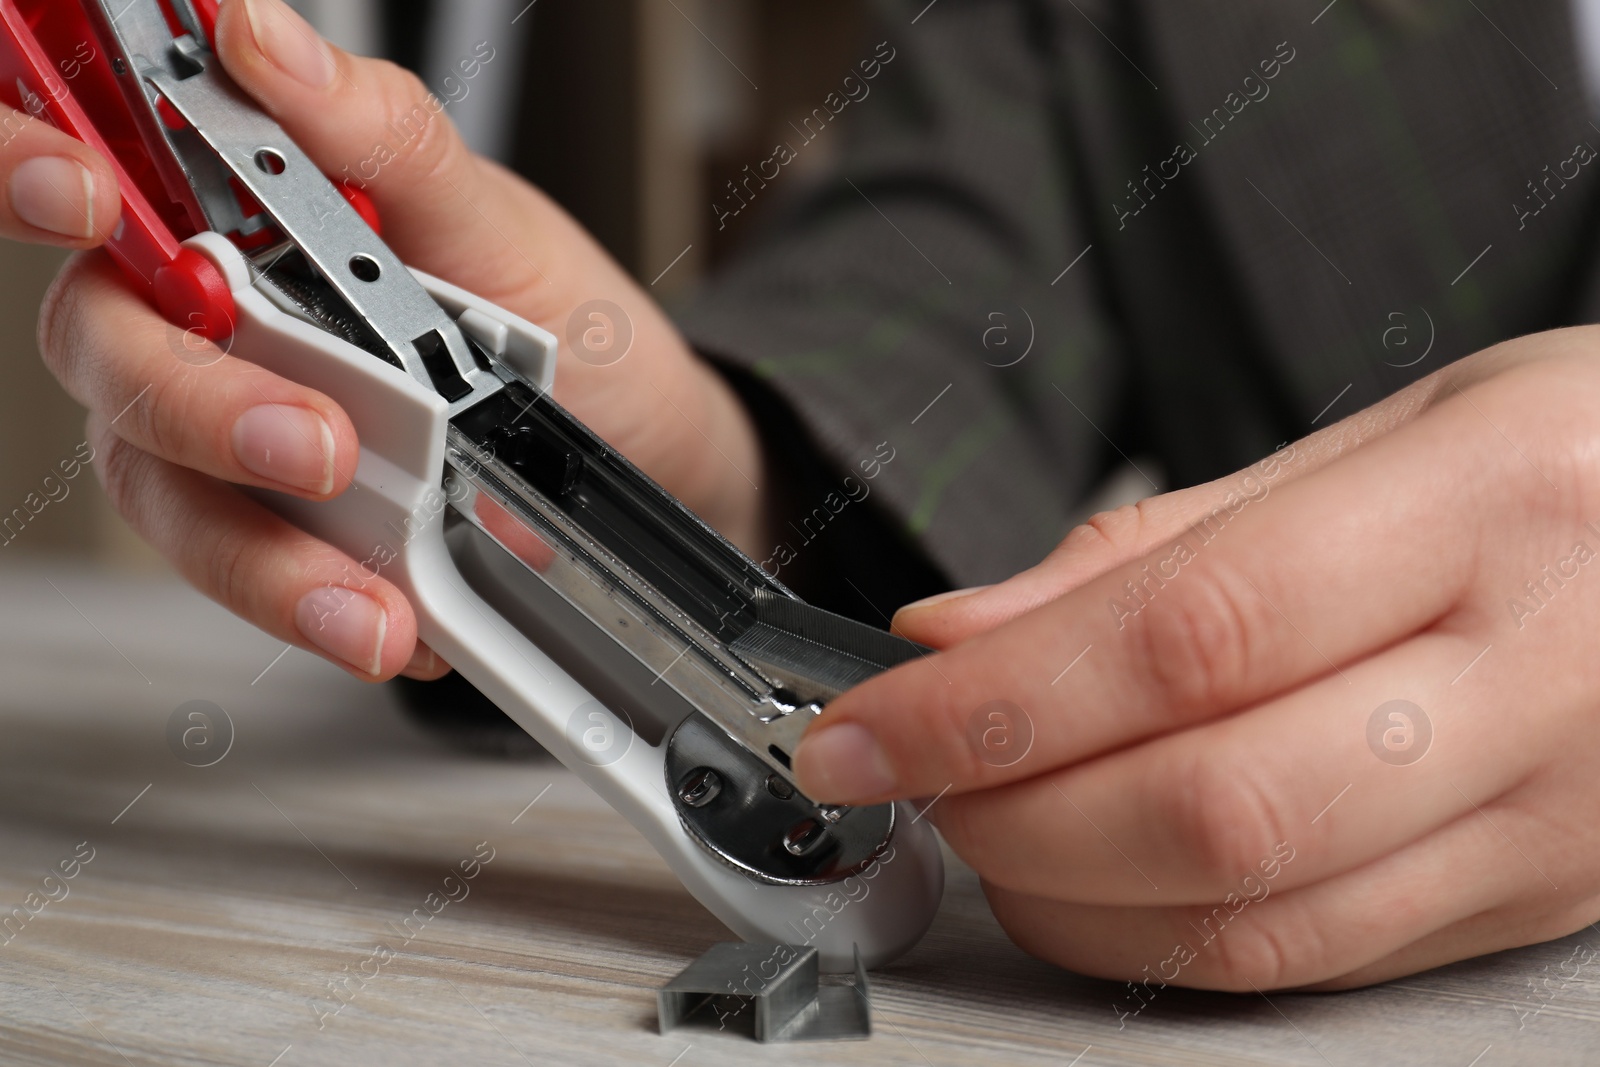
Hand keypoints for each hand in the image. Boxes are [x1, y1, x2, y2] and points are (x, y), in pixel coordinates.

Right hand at [24, 0, 764, 680]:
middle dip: (199, 412)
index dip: (38, 179)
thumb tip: (264, 39)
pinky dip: (320, 613)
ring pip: (173, 501)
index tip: (89, 199)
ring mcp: (243, 448)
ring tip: (367, 604)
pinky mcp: (292, 543)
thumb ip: (381, 135)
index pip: (99, 195)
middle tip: (313, 445)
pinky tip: (392, 622)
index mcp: (241, 227)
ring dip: (262, 562)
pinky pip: (263, 586)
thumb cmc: (561, 324)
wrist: (645, 445)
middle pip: (116, 363)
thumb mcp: (491, 218)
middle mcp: (218, 336)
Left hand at [793, 330, 1599, 991]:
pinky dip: (1164, 934)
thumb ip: (1165, 543)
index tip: (866, 725)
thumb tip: (968, 631)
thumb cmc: (1571, 461)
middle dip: (1008, 807)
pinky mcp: (1537, 901)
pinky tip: (1091, 878)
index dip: (998, 701)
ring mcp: (1551, 816)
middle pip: (1214, 803)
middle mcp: (1538, 676)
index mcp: (1494, 505)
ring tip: (983, 822)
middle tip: (910, 772)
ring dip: (1067, 890)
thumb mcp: (1385, 436)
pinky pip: (1317, 957)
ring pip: (1258, 916)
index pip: (1190, 633)